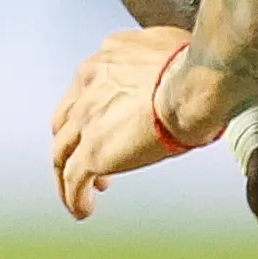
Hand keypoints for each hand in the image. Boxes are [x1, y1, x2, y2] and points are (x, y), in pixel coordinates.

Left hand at [52, 25, 208, 218]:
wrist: (194, 85)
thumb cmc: (195, 67)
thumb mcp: (169, 49)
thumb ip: (159, 58)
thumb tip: (176, 67)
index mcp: (106, 60)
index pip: (85, 89)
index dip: (91, 112)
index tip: (102, 125)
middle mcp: (89, 86)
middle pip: (66, 120)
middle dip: (75, 142)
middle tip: (88, 159)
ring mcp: (87, 120)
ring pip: (62, 153)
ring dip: (68, 175)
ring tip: (80, 193)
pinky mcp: (94, 152)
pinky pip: (74, 181)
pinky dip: (74, 197)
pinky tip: (84, 210)